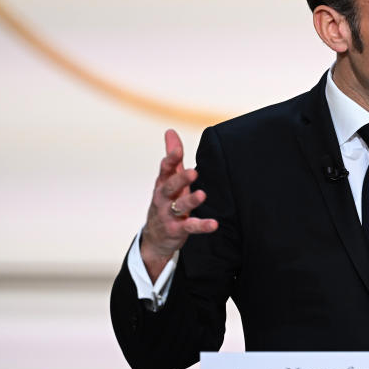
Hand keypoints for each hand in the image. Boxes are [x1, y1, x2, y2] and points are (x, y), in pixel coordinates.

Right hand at [140, 129, 217, 281]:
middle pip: (170, 187)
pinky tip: (214, 224)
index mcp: (163, 183)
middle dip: (180, 179)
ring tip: (202, 194)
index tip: (178, 150)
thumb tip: (170, 131)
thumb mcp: (168, 179)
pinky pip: (190, 227)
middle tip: (193, 172)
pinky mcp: (177, 230)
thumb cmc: (166, 201)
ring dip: (190, 201)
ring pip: (179, 207)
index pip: (165, 169)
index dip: (170, 159)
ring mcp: (169, 214)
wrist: (155, 236)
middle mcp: (163, 198)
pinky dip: (202, 225)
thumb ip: (173, 157)